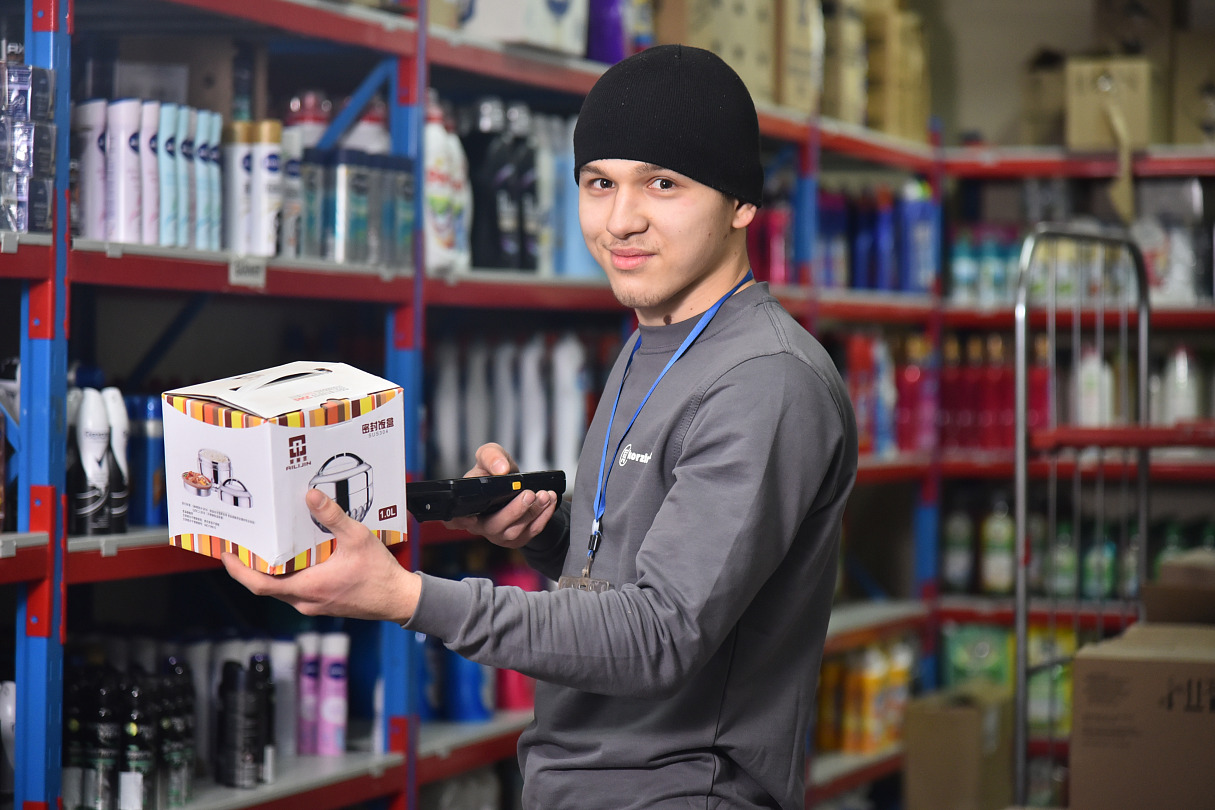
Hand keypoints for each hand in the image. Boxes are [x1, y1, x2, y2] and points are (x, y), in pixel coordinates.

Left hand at [222, 489, 420, 623]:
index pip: (259, 585)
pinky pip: (295, 590)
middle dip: (251, 566)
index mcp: (307, 587)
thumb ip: (332, 516)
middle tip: (241, 544)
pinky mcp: (321, 603)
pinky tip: (295, 558)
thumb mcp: (357, 537)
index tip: (227, 553)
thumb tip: (311, 496)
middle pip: (265, 585)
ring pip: (280, 588)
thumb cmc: (379, 573)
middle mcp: (304, 600)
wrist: (397, 599)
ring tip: (264, 547)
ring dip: (270, 570)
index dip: (238, 570)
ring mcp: (312, 604)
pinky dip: (288, 574)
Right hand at [445, 443, 558, 548]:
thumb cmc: (496, 473)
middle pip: (494, 526)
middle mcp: (480, 525)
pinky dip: (543, 516)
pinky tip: (550, 501)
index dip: (458, 521)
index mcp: (467, 507)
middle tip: (528, 494)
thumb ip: (491, 456)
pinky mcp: (518, 538)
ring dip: (533, 512)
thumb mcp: (490, 456)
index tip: (469, 516)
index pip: (454, 520)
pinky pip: (532, 531)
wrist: (516, 485)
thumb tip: (501, 469)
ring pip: (516, 531)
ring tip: (544, 494)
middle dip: (514, 511)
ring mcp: (500, 535)